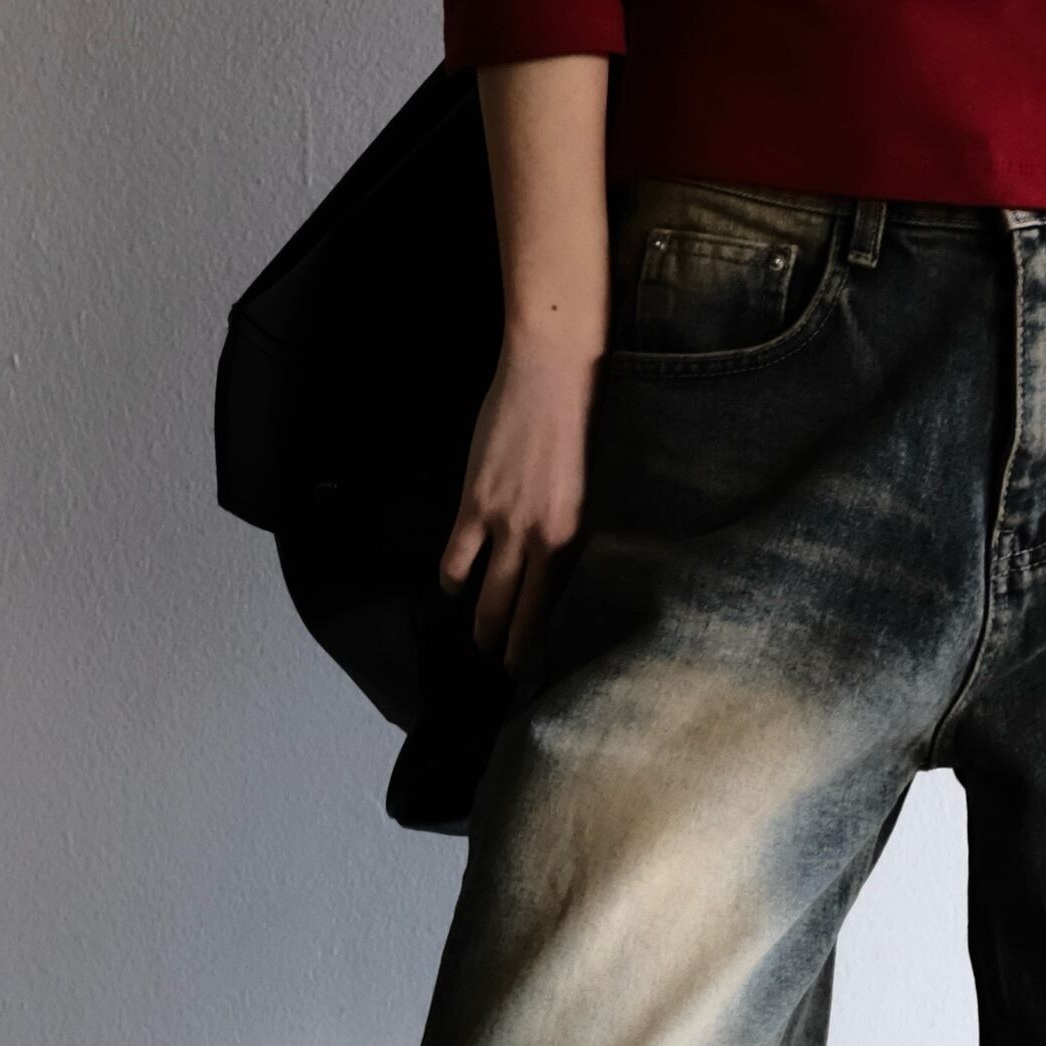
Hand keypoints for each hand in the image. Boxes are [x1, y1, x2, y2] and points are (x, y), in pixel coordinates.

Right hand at [438, 325, 595, 673]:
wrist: (554, 374)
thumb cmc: (585, 420)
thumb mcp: (595, 484)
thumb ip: (579, 524)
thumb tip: (569, 556)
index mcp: (581, 536)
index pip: (564, 605)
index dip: (550, 638)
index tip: (546, 663)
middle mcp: (545, 540)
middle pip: (524, 612)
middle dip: (513, 647)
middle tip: (506, 671)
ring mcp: (507, 523)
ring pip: (488, 594)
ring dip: (481, 624)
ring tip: (478, 643)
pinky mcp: (476, 503)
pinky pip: (456, 556)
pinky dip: (450, 578)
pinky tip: (449, 590)